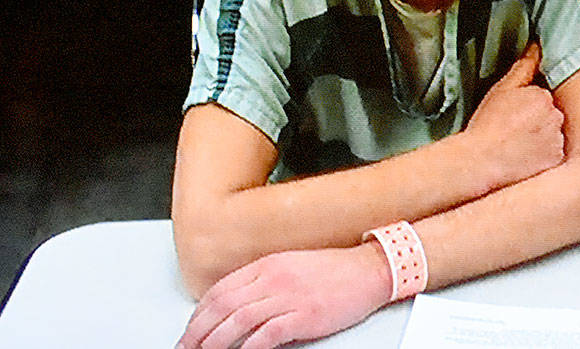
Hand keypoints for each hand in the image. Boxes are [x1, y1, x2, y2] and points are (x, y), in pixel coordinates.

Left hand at [176, 243, 390, 348]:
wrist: (369, 270)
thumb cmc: (334, 270)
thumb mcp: (291, 266)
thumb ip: (262, 281)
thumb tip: (234, 304)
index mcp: (268, 265)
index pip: (220, 290)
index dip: (198, 313)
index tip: (189, 330)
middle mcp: (274, 278)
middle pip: (223, 306)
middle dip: (197, 331)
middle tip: (185, 347)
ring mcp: (289, 296)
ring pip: (238, 320)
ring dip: (215, 342)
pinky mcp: (305, 315)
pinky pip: (267, 334)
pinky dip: (248, 347)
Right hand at [464, 40, 564, 189]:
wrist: (481, 161)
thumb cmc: (487, 126)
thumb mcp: (501, 90)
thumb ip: (523, 67)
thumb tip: (537, 47)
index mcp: (543, 96)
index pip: (541, 96)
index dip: (526, 105)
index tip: (512, 114)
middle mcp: (555, 117)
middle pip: (549, 114)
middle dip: (536, 120)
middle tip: (512, 129)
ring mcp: (557, 140)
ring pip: (551, 134)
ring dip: (540, 138)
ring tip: (516, 145)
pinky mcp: (555, 160)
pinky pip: (552, 154)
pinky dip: (541, 155)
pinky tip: (523, 157)